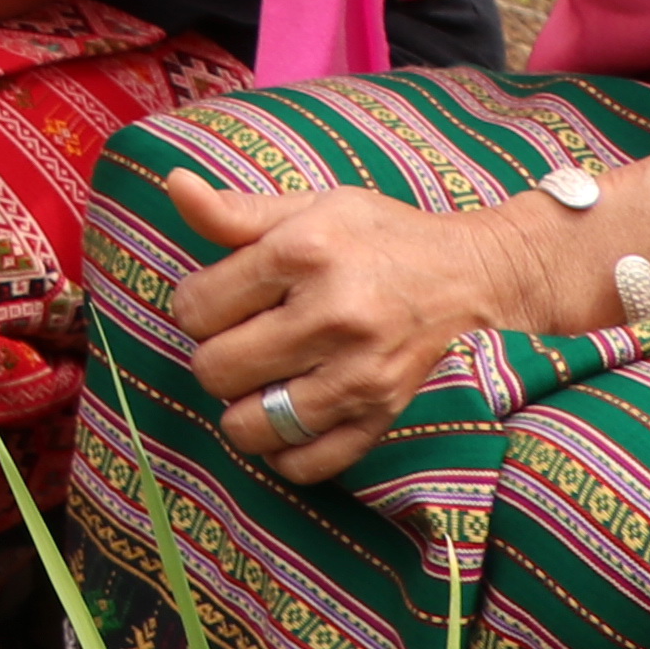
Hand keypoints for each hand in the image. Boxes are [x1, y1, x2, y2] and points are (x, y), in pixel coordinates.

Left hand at [164, 166, 542, 487]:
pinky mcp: (384, 416)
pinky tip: (286, 420)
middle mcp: (333, 316)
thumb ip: (234, 210)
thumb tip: (176, 184)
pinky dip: (283, 453)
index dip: (195, 305)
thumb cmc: (378, 237)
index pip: (196, 307)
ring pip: (252, 425)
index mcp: (304, 254)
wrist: (473, 275)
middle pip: (215, 369)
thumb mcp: (309, 207)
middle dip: (214, 356)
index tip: (221, 300)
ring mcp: (361, 374)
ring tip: (260, 381)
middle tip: (241, 340)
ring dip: (241, 408)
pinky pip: (307, 464)